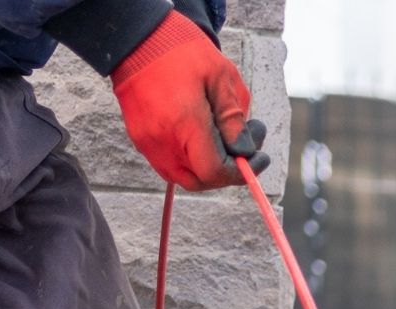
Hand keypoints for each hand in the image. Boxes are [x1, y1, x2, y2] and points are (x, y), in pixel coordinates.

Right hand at [111, 12, 269, 192]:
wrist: (138, 40)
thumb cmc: (180, 51)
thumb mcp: (219, 74)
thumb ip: (233, 116)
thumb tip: (244, 148)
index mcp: (186, 123)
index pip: (215, 170)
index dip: (240, 171)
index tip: (257, 158)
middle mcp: (165, 142)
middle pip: (200, 181)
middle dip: (225, 171)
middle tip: (242, 148)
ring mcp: (150, 145)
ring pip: (184, 177)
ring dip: (207, 168)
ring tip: (221, 140)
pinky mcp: (141, 142)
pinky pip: (169, 165)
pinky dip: (189, 161)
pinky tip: (200, 137)